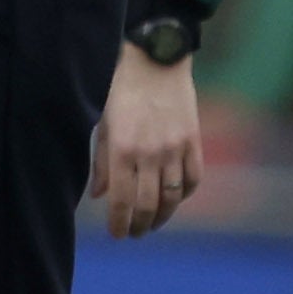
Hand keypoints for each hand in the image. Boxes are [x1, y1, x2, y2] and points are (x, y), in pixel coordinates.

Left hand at [92, 42, 200, 238]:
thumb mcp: (104, 125)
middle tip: (134, 233)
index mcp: (122, 150)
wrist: (155, 59)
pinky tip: (174, 199)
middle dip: (140, 225)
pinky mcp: (194, 141)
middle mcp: (150, 153)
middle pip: (148, 205)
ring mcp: (175, 148)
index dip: (119, 223)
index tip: (117, 234)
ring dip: (162, 217)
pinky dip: (184, 195)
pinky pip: (192, 179)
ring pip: (173, 198)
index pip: (121, 201)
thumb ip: (101, 163)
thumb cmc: (120, 90)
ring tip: (152, 223)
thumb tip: (98, 196)